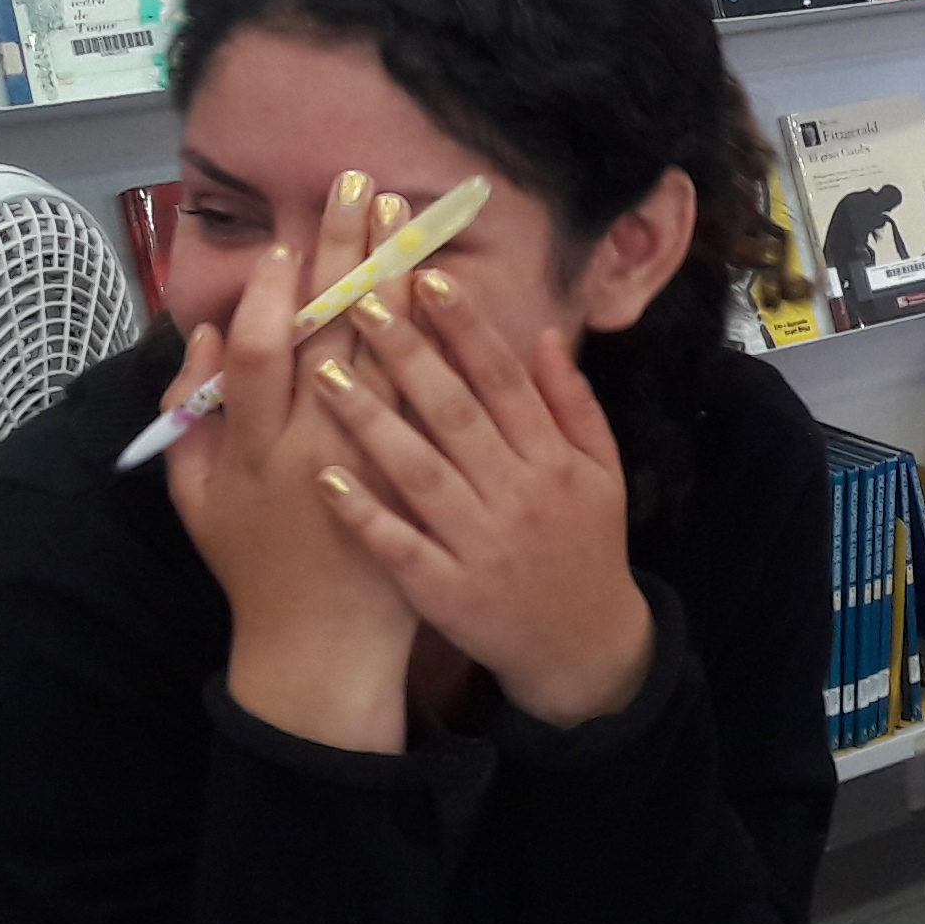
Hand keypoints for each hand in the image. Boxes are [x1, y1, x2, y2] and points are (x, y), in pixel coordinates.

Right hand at [167, 174, 417, 752]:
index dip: (268, 293)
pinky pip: (435, 401)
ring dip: (395, 281)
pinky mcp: (420, 473)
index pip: (260, 351)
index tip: (281, 243)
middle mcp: (313, 443)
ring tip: (404, 219)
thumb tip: (204, 338)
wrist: (323, 644)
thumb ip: (191, 417)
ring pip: (389, 355)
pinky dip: (442, 345)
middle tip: (354, 186)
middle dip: (340, 255)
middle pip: (330, 331)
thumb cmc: (254, 565)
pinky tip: (450, 295)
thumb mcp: (196, 498)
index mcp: (253, 446)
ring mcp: (373, 458)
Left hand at [308, 268, 652, 728]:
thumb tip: (541, 334)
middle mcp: (517, 495)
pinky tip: (325, 478)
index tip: (428, 277)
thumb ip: (573, 404)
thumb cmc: (585, 546)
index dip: (467, 328)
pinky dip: (365, 514)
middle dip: (407, 355)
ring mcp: (480, 544)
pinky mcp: (446, 592)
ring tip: (324, 374)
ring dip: (373, 422)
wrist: (581, 646)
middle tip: (358, 299)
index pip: (505, 380)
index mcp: (553, 460)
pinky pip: (400, 547)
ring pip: (421, 472)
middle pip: (456, 413)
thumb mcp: (600, 471)